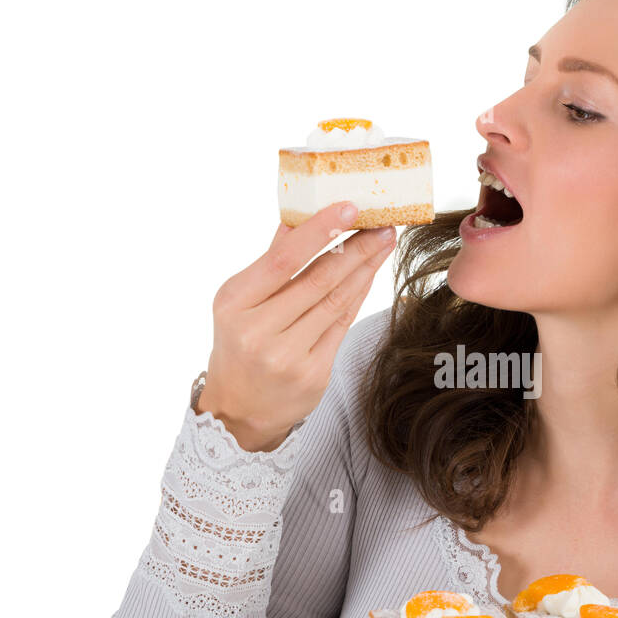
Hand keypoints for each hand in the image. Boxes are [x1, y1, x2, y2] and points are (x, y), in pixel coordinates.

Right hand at [196, 200, 396, 451]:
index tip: (349, 208)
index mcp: (234, 303)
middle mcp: (259, 331)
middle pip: (318, 280)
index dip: (320, 231)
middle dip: (356, 247)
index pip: (283, 260)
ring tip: (383, 243)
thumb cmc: (239, 345)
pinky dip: (358, 296)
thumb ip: (270, 261)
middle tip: (382, 224)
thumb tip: (297, 217)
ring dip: (365, 268)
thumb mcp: (238, 302)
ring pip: (336, 301)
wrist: (239, 410)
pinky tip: (370, 275)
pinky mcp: (313, 374)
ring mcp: (287, 356)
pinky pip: (342, 325)